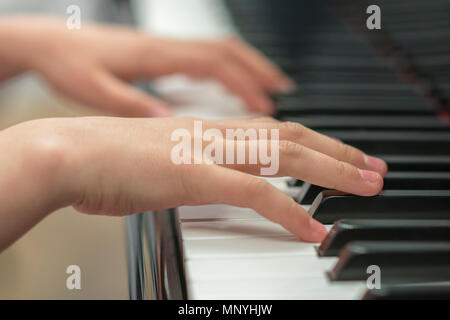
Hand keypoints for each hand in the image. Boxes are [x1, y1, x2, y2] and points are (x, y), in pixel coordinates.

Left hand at [0, 16, 292, 116]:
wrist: (47, 42)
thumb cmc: (68, 64)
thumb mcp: (97, 90)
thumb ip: (135, 105)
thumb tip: (170, 121)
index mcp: (156, 56)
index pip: (214, 64)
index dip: (245, 83)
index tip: (268, 104)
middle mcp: (166, 48)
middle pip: (226, 51)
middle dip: (258, 70)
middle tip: (283, 91)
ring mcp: (165, 49)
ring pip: (219, 52)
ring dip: (247, 69)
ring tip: (268, 90)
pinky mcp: (160, 56)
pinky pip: (204, 58)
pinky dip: (225, 72)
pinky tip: (229, 87)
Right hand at [2, 117, 385, 246]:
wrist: (71, 153)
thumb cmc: (109, 160)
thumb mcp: (163, 160)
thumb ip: (194, 169)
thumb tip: (214, 182)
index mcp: (209, 130)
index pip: (275, 130)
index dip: (314, 142)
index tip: (339, 156)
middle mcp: (214, 134)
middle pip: (293, 137)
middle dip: (339, 152)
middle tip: (373, 167)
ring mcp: (206, 152)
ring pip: (285, 157)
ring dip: (331, 172)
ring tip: (366, 186)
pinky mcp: (193, 176)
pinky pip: (254, 193)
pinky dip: (288, 213)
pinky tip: (312, 229)